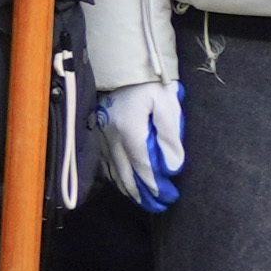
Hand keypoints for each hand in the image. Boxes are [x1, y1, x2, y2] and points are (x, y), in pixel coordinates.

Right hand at [95, 82, 186, 213]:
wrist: (121, 63)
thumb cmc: (149, 82)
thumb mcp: (167, 104)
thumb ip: (170, 136)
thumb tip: (173, 166)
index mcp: (130, 130)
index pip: (144, 167)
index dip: (156, 186)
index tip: (169, 197)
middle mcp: (112, 137)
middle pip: (126, 174)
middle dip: (143, 194)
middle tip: (158, 207)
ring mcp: (102, 135)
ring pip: (113, 171)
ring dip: (129, 188)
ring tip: (143, 200)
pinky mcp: (97, 132)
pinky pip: (105, 162)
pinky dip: (116, 176)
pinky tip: (124, 182)